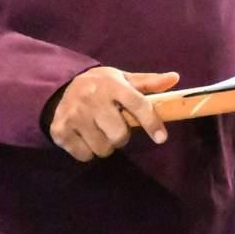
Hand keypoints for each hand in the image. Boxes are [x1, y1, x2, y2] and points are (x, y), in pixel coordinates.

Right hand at [48, 66, 179, 162]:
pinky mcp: (60, 131)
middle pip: (119, 135)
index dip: (151, 123)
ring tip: (100, 131)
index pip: (137, 104)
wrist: (62, 87)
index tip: (161, 138)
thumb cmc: (100, 85)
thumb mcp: (122, 79)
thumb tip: (174, 78)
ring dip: (105, 145)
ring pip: (103, 148)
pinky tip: (85, 136)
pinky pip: (85, 155)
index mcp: (111, 85)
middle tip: (115, 126)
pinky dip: (88, 151)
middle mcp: (92, 99)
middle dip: (121, 136)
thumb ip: (148, 82)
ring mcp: (74, 116)